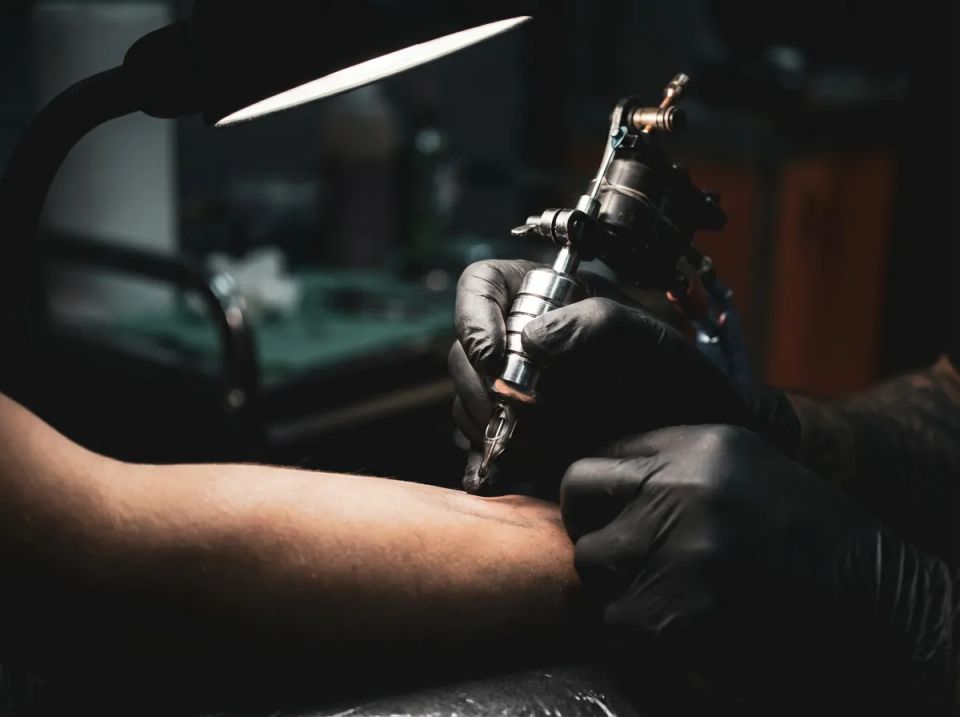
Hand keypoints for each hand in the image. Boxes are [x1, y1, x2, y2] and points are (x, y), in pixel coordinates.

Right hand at [451, 259, 764, 493]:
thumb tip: (533, 340)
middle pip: (465, 350)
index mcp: (549, 297)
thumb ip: (600, 323)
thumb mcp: (654, 341)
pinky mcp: (515, 435)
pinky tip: (505, 473)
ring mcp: (515, 389)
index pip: (483, 286)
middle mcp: (522, 339)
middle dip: (484, 386)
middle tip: (521, 415)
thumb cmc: (682, 385)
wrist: (692, 449)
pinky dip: (487, 460)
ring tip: (537, 445)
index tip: (494, 358)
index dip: (474, 318)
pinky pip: (477, 443)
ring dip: (490, 425)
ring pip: (468, 398)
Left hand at [561, 425, 956, 703]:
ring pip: (594, 574)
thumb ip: (666, 468)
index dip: (595, 501)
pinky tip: (686, 631)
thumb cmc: (802, 534)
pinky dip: (642, 639)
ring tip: (672, 598)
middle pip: (580, 514)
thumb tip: (593, 486)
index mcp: (697, 446)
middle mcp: (683, 488)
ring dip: (620, 592)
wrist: (871, 599)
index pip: (591, 466)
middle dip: (600, 542)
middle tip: (637, 565)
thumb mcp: (738, 468)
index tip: (612, 522)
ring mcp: (683, 549)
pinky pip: (620, 629)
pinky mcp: (684, 611)